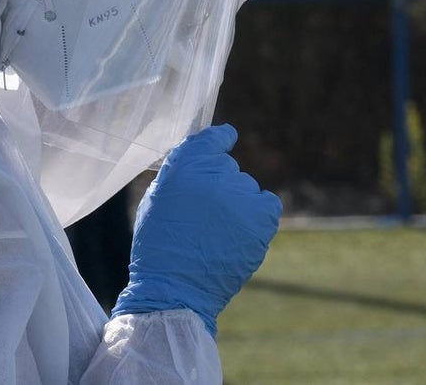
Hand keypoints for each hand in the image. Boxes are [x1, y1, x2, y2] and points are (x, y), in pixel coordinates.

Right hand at [111, 124, 281, 335]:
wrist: (174, 288)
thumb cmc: (159, 245)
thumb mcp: (158, 197)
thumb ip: (182, 170)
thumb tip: (206, 155)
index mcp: (185, 165)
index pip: (212, 138)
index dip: (220, 138)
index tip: (227, 138)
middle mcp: (215, 174)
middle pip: (227, 168)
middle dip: (218, 186)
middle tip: (203, 217)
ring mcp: (241, 195)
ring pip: (246, 188)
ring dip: (236, 203)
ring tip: (217, 233)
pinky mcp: (261, 218)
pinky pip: (267, 203)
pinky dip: (258, 213)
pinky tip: (241, 230)